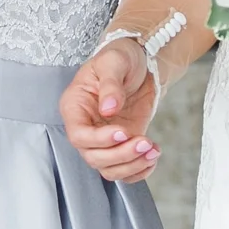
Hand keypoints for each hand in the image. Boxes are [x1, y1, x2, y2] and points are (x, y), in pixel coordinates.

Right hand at [60, 39, 160, 182]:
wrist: (140, 63)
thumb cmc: (119, 58)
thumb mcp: (113, 62)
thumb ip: (110, 84)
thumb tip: (108, 108)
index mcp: (75, 106)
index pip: (78, 135)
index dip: (99, 140)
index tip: (122, 132)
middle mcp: (86, 127)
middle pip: (93, 157)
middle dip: (120, 155)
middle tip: (144, 142)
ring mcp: (104, 140)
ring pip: (109, 169)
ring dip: (131, 165)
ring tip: (152, 149)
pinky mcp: (122, 146)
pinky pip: (125, 170)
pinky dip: (140, 170)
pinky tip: (153, 155)